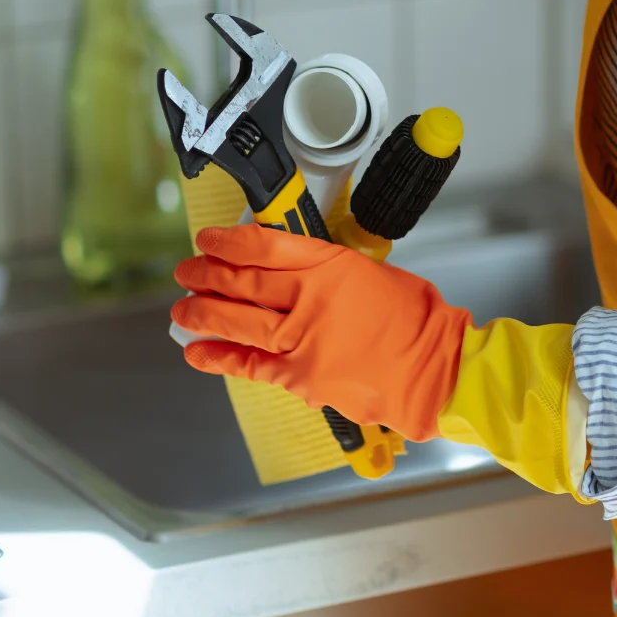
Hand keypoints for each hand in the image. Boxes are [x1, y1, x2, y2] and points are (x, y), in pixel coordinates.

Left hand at [171, 224, 470, 441]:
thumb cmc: (418, 321)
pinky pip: (248, 365)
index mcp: (333, 266)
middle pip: (243, 281)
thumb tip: (297, 271)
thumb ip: (333, 271)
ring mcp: (302, 340)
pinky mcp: (301, 377)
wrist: (435, 370)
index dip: (228, 240)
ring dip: (203, 313)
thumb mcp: (376, 273)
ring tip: (181, 309)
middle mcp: (311, 299)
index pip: (265, 245)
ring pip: (237, 321)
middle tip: (187, 272)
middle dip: (207, 275)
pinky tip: (197, 352)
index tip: (209, 239)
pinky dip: (218, 357)